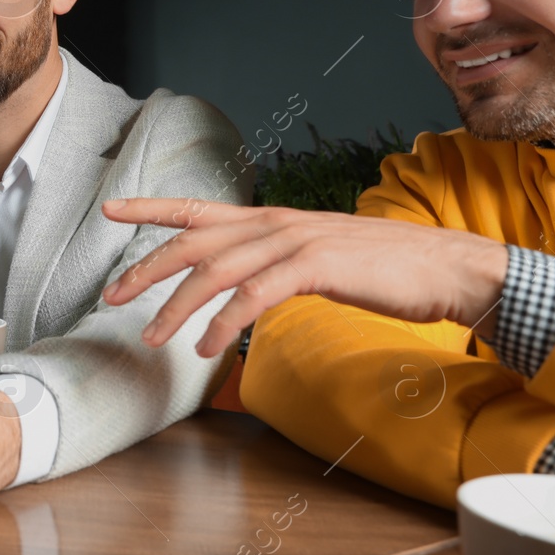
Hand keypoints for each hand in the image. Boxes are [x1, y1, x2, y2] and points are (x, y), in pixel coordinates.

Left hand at [100, 198, 509, 357]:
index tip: (109, 208)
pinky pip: (255, 295)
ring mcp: (295, 241)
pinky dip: (224, 322)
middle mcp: (275, 223)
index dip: (150, 207)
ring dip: (178, 307)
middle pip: (193, 242)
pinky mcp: (316, 266)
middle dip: (146, 269)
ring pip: (217, 270)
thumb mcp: (316, 259)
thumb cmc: (383, 269)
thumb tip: (242, 289)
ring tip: (152, 339)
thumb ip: (275, 266)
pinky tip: (206, 348)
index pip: (198, 208)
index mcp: (271, 220)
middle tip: (111, 297)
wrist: (446, 267)